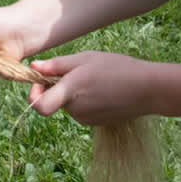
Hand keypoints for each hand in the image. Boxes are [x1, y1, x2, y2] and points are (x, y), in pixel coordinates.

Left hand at [28, 51, 152, 123]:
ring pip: (70, 104)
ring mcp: (86, 119)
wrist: (147, 89)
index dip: (33, 96)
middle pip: (56, 99)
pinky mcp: (96, 123)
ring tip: (94, 78)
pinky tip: (102, 89)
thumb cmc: (116, 67)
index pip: (40, 106)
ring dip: (74, 92)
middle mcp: (76, 109)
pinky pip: (81, 110)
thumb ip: (56, 65)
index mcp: (71, 91)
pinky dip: (85, 100)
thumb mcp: (84, 59)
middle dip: (59, 87)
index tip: (37, 84)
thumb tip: (33, 67)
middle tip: (77, 70)